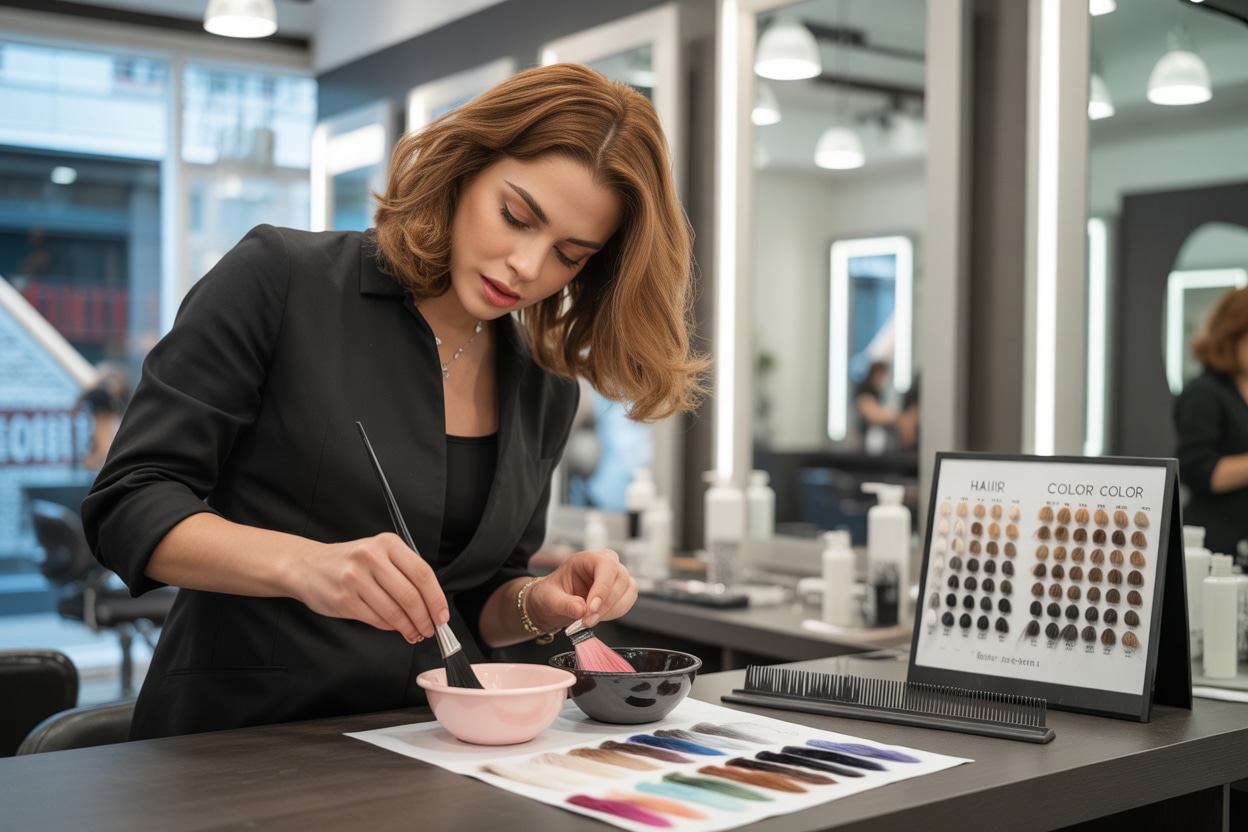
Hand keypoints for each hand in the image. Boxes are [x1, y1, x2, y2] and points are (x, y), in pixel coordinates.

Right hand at [295, 532, 448, 643]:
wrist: (307, 566)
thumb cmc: (350, 562)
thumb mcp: (379, 554)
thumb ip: (404, 572)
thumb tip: (430, 604)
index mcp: (387, 543)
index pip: (422, 573)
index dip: (436, 599)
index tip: (442, 615)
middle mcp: (371, 557)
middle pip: (410, 595)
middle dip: (424, 618)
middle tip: (430, 629)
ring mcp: (355, 578)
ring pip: (394, 611)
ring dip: (409, 627)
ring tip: (414, 633)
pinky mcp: (344, 599)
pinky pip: (376, 619)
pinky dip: (390, 627)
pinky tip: (394, 628)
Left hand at [529, 549, 637, 631]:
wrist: (554, 604)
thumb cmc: (551, 594)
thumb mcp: (548, 598)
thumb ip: (563, 603)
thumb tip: (580, 609)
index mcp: (586, 558)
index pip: (605, 565)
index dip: (602, 588)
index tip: (590, 608)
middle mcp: (604, 564)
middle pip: (620, 577)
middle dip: (606, 603)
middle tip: (587, 620)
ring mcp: (614, 577)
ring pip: (629, 589)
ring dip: (613, 609)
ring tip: (591, 619)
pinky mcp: (620, 591)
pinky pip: (628, 601)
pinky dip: (616, 613)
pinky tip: (599, 617)